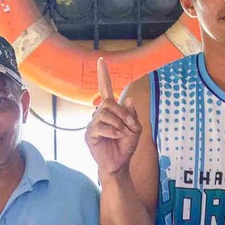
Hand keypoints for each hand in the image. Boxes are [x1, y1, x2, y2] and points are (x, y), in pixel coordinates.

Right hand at [84, 58, 141, 176]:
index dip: (103, 75)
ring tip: (123, 134)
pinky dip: (113, 132)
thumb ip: (132, 114)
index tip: (101, 60)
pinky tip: (116, 138)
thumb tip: (128, 100)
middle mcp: (99, 114)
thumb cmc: (126, 146)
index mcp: (110, 110)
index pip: (105, 89)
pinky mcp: (89, 134)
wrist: (119, 164)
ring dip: (119, 124)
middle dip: (123, 113)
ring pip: (105, 114)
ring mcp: (93, 124)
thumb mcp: (135, 129)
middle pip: (109, 102)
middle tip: (130, 126)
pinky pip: (101, 127)